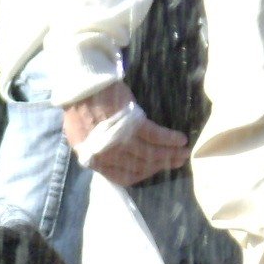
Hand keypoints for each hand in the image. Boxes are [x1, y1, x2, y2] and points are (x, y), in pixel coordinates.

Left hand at [62, 82, 188, 186]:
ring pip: (151, 153)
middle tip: (178, 161)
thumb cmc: (80, 108)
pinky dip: (169, 139)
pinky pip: (155, 136)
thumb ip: (97, 152)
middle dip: (162, 164)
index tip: (156, 168)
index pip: (124, 177)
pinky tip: (181, 140)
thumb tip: (114, 158)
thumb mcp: (82, 139)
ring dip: (170, 153)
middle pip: (141, 166)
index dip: (143, 174)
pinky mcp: (132, 124)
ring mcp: (121, 141)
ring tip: (184, 152)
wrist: (80, 86)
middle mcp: (109, 156)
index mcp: (95, 161)